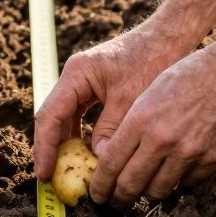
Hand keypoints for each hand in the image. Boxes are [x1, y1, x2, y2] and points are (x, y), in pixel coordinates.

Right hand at [33, 24, 188, 180]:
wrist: (171, 37)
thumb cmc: (153, 61)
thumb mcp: (131, 101)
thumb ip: (110, 131)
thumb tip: (97, 162)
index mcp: (77, 74)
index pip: (50, 116)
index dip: (45, 148)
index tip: (44, 174)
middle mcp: (75, 76)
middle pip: (53, 118)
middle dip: (51, 150)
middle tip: (52, 179)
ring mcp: (84, 81)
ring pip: (66, 118)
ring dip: (66, 145)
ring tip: (67, 172)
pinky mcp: (96, 87)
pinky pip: (81, 116)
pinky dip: (82, 136)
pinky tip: (87, 155)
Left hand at [88, 40, 215, 206]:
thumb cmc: (192, 73)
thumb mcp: (152, 91)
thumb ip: (134, 125)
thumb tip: (116, 155)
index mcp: (142, 119)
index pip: (110, 164)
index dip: (100, 185)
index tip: (96, 193)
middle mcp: (162, 140)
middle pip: (130, 185)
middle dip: (118, 199)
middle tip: (115, 203)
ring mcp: (189, 153)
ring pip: (158, 191)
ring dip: (148, 194)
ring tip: (143, 192)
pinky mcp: (212, 160)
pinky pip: (187, 183)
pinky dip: (178, 182)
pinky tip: (175, 174)